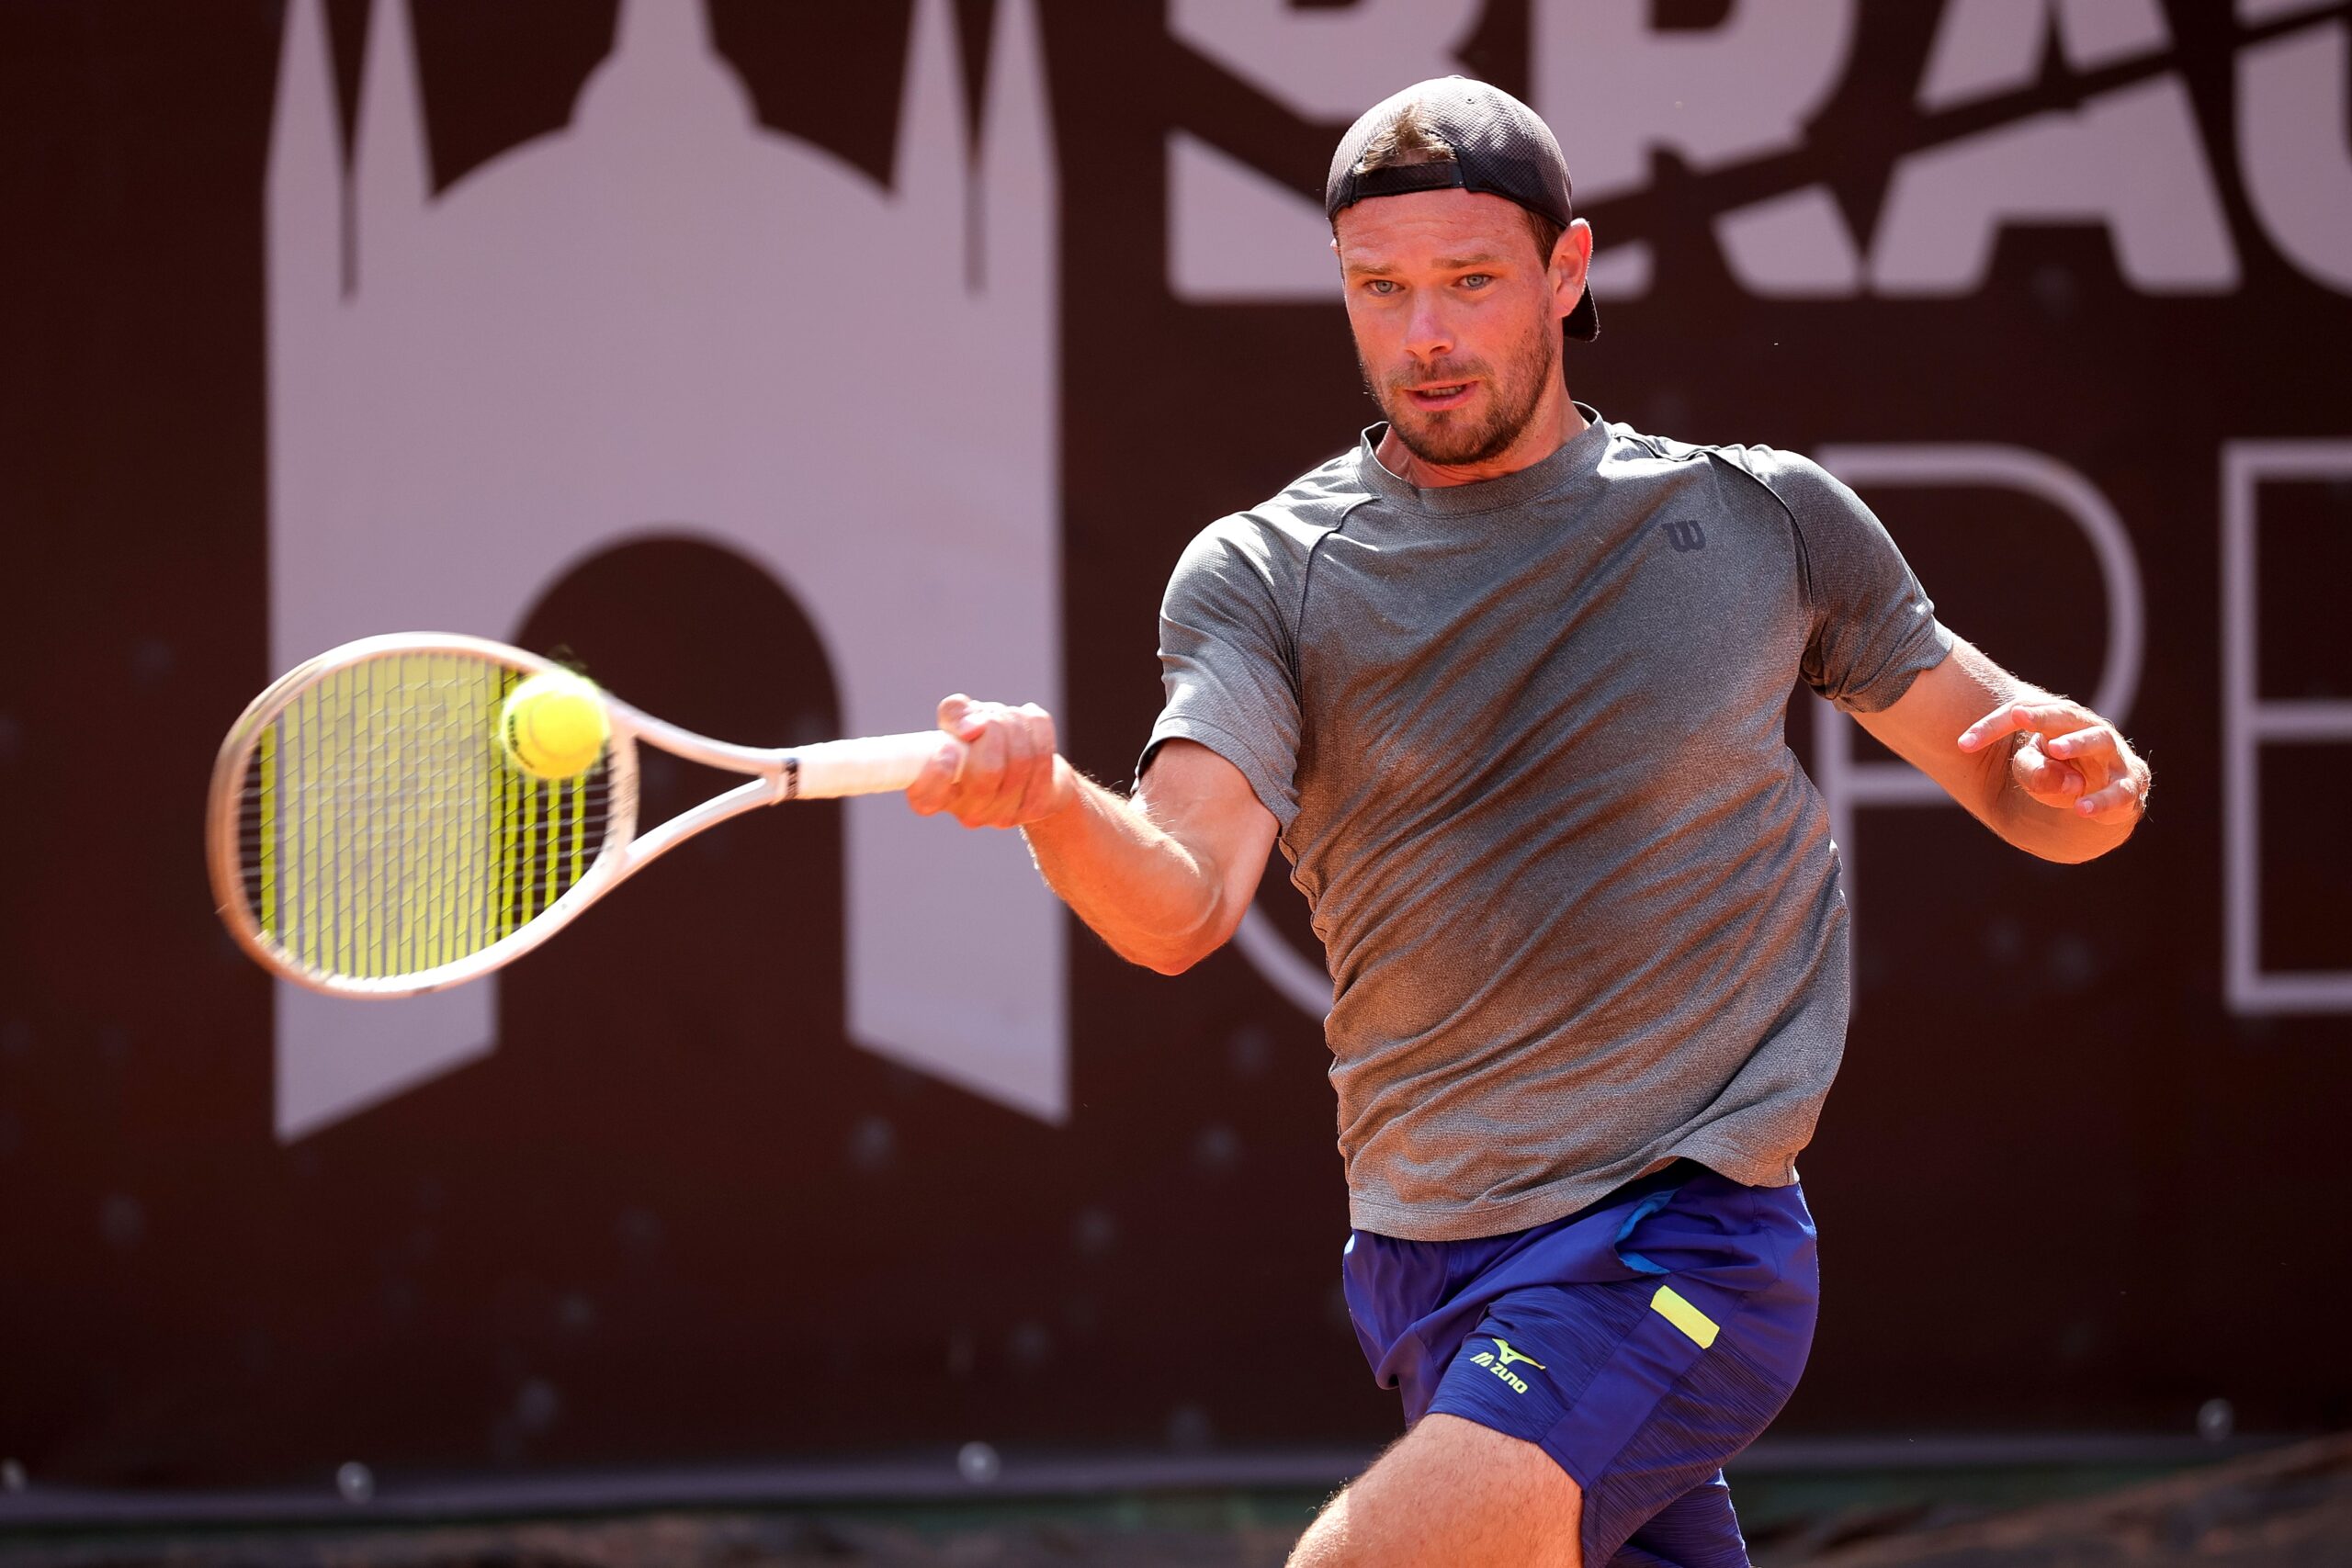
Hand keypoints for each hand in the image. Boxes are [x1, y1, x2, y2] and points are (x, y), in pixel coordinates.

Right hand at [905, 694, 1073, 827]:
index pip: (926, 799)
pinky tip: (1030, 721)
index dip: (936, 775)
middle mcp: (968, 812)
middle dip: (994, 731)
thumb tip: (972, 728)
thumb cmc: (980, 740)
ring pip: (1021, 761)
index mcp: (937, 795)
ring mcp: (1004, 815)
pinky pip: (1044, 755)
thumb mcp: (959, 720)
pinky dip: (1038, 727)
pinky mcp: (1036, 806)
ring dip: (1016, 724)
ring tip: (1009, 716)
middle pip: (987, 772)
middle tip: (989, 718)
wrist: (1025, 762)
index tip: (948, 748)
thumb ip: (954, 713)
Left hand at [1956, 698, 2145, 824]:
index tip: (1964, 744)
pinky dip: (2102, 800)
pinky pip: (2119, 793)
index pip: (2025, 713)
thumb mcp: (2031, 771)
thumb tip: (2059, 778)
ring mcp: (2113, 759)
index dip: (1994, 725)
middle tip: (2021, 717)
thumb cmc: (2057, 774)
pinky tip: (2081, 808)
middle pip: (2068, 716)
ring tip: (2056, 749)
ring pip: (2099, 742)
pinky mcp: (2129, 788)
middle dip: (2044, 716)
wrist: (2095, 804)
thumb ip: (2032, 770)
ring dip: (2077, 743)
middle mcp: (2089, 732)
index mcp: (2060, 722)